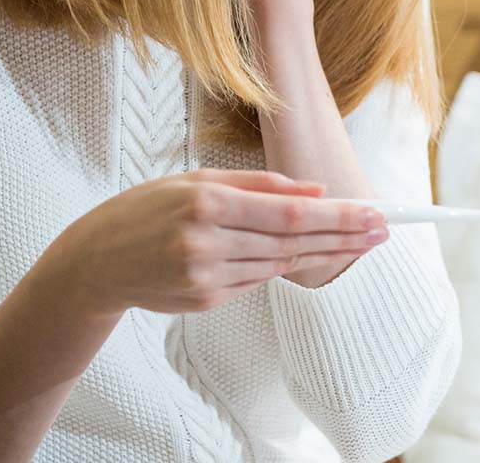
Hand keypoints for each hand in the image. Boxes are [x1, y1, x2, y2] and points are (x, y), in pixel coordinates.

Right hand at [43, 169, 388, 315]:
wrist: (94, 263)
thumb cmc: (148, 208)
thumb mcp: (199, 179)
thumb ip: (259, 184)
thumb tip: (315, 192)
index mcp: (207, 202)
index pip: (289, 214)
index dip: (336, 216)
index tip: (372, 213)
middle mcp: (207, 242)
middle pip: (293, 241)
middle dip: (345, 236)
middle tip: (385, 229)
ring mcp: (206, 277)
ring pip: (280, 264)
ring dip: (326, 253)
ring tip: (362, 241)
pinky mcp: (205, 301)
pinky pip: (257, 279)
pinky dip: (285, 263)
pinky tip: (313, 252)